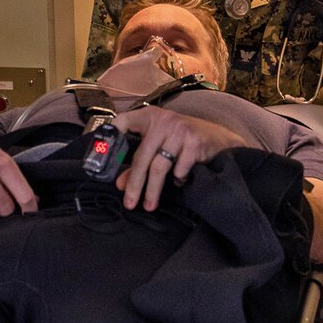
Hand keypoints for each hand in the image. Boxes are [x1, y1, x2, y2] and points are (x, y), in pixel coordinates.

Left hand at [110, 107, 241, 211]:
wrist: (220, 139)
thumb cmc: (183, 141)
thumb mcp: (160, 145)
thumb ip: (139, 161)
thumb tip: (120, 184)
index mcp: (150, 117)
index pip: (123, 121)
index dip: (111, 135)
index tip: (102, 155)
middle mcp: (163, 121)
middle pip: (142, 156)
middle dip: (134, 183)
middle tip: (129, 201)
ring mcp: (179, 131)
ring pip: (159, 167)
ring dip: (152, 190)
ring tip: (148, 205)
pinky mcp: (194, 143)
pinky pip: (179, 169)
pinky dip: (177, 179)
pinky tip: (179, 181)